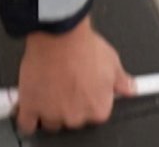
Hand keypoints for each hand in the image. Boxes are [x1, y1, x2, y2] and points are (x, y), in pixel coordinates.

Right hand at [15, 17, 136, 134]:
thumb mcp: (112, 61)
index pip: (94, 115)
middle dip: (68, 106)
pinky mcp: (31, 108)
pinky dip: (28, 119)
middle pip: (71, 120)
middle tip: (65, 88)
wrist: (59, 35)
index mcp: (98, 108)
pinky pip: (27, 124)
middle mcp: (76, 116)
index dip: (87, 102)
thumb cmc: (84, 46)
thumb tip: (131, 88)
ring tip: (48, 93)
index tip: (82, 93)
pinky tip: (30, 110)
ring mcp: (52, 114)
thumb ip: (122, 81)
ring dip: (49, 112)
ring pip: (51, 123)